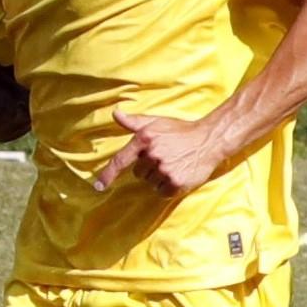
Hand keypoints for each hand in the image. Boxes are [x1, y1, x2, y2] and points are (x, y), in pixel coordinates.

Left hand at [103, 111, 233, 199]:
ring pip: (150, 183)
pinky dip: (168, 187)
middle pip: (138, 173)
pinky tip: (178, 174)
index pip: (120, 160)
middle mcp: (153, 155)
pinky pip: (162, 192)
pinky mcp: (176, 183)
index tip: (98, 186)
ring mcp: (165, 170)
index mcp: (144, 139)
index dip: (107, 175)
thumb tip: (116, 114)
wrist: (208, 140)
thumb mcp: (157, 122)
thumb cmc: (180, 131)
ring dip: (159, 177)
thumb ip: (134, 122)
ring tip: (173, 164)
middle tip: (165, 157)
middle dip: (148, 168)